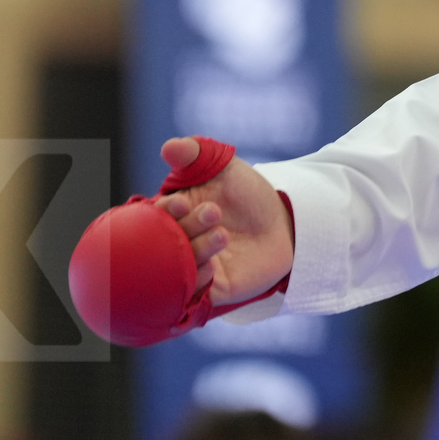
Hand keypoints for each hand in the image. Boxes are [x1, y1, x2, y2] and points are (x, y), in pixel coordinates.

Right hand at [157, 137, 294, 304]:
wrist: (283, 223)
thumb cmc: (247, 193)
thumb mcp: (224, 167)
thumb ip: (196, 154)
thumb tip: (169, 146)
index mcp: (173, 213)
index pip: (155, 216)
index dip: (165, 211)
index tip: (181, 203)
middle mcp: (177, 242)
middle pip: (168, 241)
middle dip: (188, 226)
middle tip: (214, 212)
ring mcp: (193, 266)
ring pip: (180, 267)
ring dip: (198, 250)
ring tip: (223, 234)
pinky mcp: (211, 288)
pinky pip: (193, 293)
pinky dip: (199, 281)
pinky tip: (214, 267)